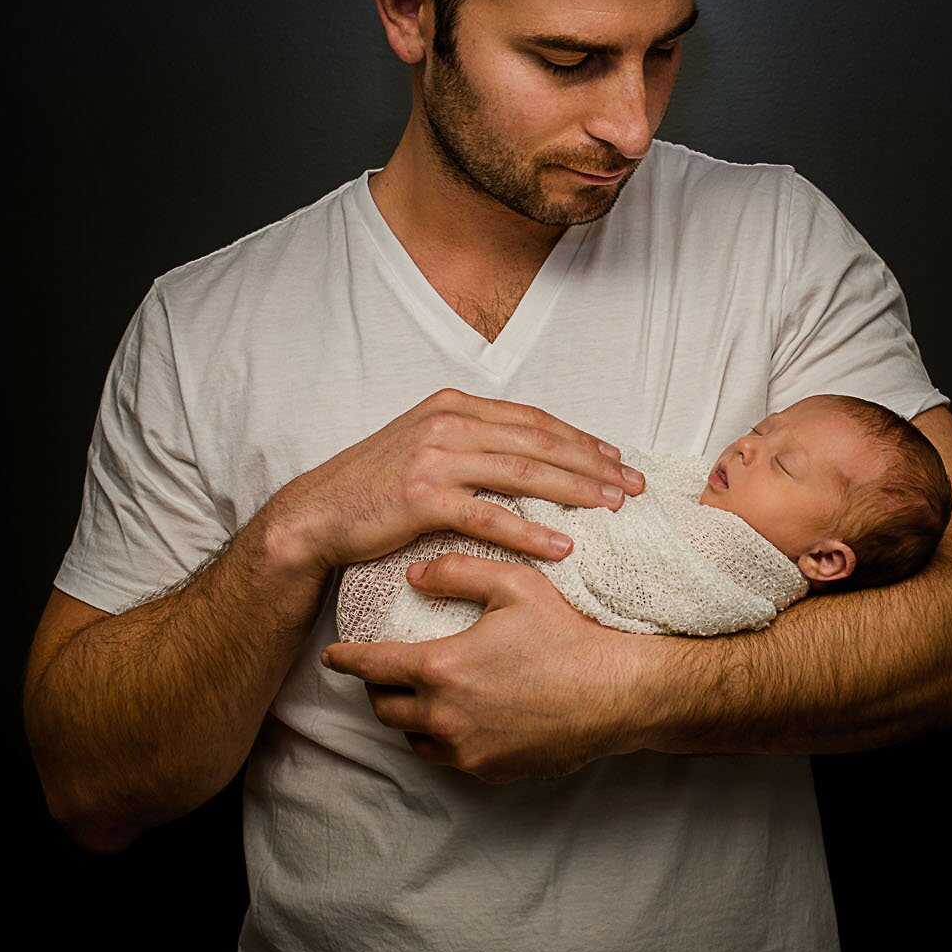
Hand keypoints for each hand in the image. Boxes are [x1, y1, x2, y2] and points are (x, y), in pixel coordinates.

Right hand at [266, 387, 644, 576]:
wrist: (317, 515)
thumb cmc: (375, 488)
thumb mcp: (426, 447)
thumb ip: (472, 442)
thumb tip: (529, 455)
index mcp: (454, 406)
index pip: (534, 419)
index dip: (581, 439)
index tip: (618, 459)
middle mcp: (449, 423)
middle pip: (539, 441)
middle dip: (593, 464)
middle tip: (634, 486)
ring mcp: (435, 457)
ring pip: (524, 472)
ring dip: (576, 491)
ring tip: (614, 509)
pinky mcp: (423, 497)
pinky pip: (490, 515)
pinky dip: (531, 531)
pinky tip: (563, 545)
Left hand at [320, 552, 654, 781]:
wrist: (615, 694)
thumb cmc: (565, 635)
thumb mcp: (514, 585)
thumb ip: (456, 572)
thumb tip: (414, 574)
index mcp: (440, 668)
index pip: (371, 666)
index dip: (346, 659)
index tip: (332, 656)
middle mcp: (443, 716)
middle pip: (384, 708)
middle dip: (375, 689)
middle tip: (383, 672)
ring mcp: (465, 749)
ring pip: (412, 738)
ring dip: (407, 717)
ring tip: (418, 695)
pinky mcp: (488, 770)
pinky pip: (446, 757)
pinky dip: (440, 738)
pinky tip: (455, 718)